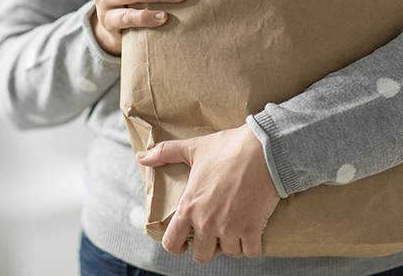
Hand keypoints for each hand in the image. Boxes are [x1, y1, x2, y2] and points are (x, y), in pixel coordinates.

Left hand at [136, 124, 279, 263]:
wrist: (262, 149)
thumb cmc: (227, 147)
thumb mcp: (193, 147)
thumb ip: (165, 153)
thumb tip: (140, 156)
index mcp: (190, 206)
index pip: (172, 243)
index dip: (176, 244)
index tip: (184, 239)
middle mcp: (207, 222)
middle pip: (202, 255)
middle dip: (207, 246)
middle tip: (214, 230)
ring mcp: (231, 228)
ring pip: (229, 253)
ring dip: (231, 243)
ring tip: (233, 225)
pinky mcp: (253, 229)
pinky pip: (250, 251)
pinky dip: (251, 244)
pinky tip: (251, 228)